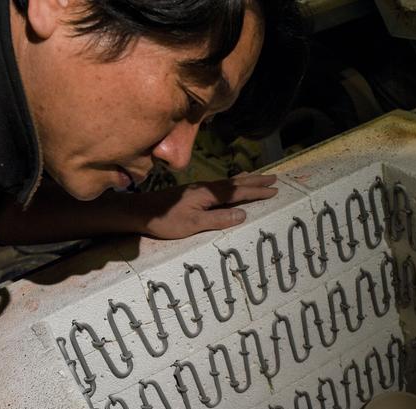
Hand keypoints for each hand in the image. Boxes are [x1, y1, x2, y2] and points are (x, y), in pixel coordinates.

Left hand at [135, 173, 277, 238]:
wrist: (140, 211)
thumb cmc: (166, 220)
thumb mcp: (193, 224)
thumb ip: (218, 219)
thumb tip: (243, 214)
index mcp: (209, 194)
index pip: (239, 192)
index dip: (257, 191)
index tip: (274, 190)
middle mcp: (206, 187)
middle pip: (236, 182)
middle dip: (256, 181)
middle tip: (274, 178)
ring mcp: (199, 188)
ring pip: (228, 182)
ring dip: (245, 180)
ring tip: (258, 177)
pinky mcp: (193, 192)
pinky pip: (220, 184)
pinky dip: (232, 182)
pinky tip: (229, 185)